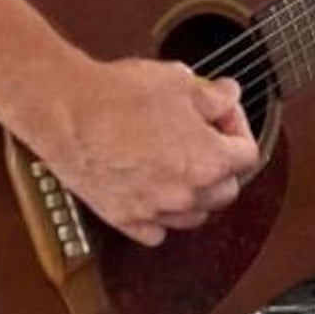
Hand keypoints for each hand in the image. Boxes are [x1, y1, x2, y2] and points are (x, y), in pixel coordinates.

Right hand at [28, 57, 262, 247]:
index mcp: (208, 162)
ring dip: (195, 193)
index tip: (222, 113)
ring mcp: (154, 211)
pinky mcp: (123, 218)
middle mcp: (186, 194)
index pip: (247, 153)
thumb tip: (227, 96)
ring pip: (194, 215)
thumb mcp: (179, 81)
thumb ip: (214, 96)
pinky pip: (155, 232)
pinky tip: (154, 192)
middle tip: (204, 136)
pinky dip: (160, 218)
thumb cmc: (118, 97)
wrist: (67, 111)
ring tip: (180, 164)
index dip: (237, 126)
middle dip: (221, 162)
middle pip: (226, 190)